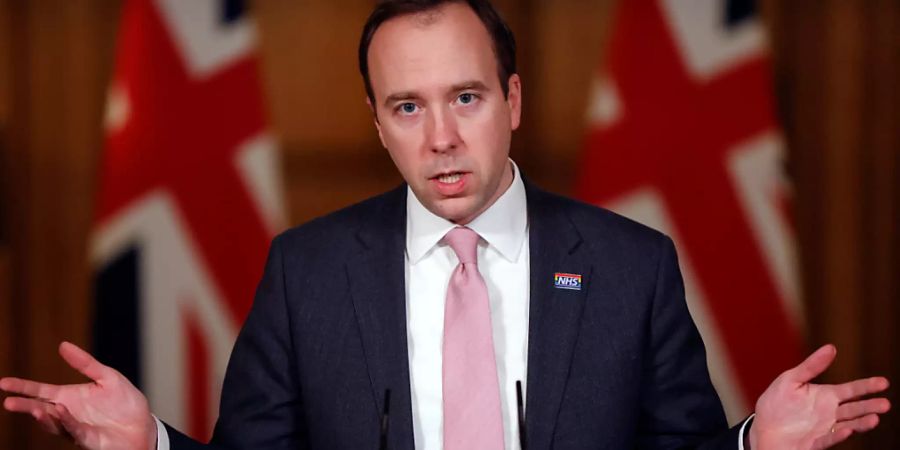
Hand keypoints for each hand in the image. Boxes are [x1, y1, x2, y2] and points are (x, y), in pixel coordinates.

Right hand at [1, 341, 156, 449]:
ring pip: (55, 423)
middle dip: (26, 407)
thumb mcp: (106, 377)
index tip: (4, 383)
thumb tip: (62, 344)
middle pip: (41, 409)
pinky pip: (74, 431)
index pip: (41, 392)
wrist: (142, 425)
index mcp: (69, 397)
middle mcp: (68, 414)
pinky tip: (61, 411)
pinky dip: (67, 422)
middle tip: (9, 402)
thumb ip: (85, 363)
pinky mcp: (88, 439)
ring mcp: (76, 428)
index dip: (23, 387)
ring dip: (44, 417)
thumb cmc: (124, 402)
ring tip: (35, 409)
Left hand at [750, 344, 890, 449]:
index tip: (883, 382)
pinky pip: (827, 440)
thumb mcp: (791, 379)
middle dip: (870, 406)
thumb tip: (831, 347)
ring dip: (861, 423)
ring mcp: (824, 429)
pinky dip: (836, 436)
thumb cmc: (777, 402)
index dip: (867, 386)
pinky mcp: (814, 443)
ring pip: (848, 426)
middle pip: (854, 409)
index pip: (851, 390)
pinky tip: (846, 430)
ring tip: (874, 419)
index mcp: (826, 396)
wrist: (762, 426)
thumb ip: (812, 366)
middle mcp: (830, 413)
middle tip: (885, 404)